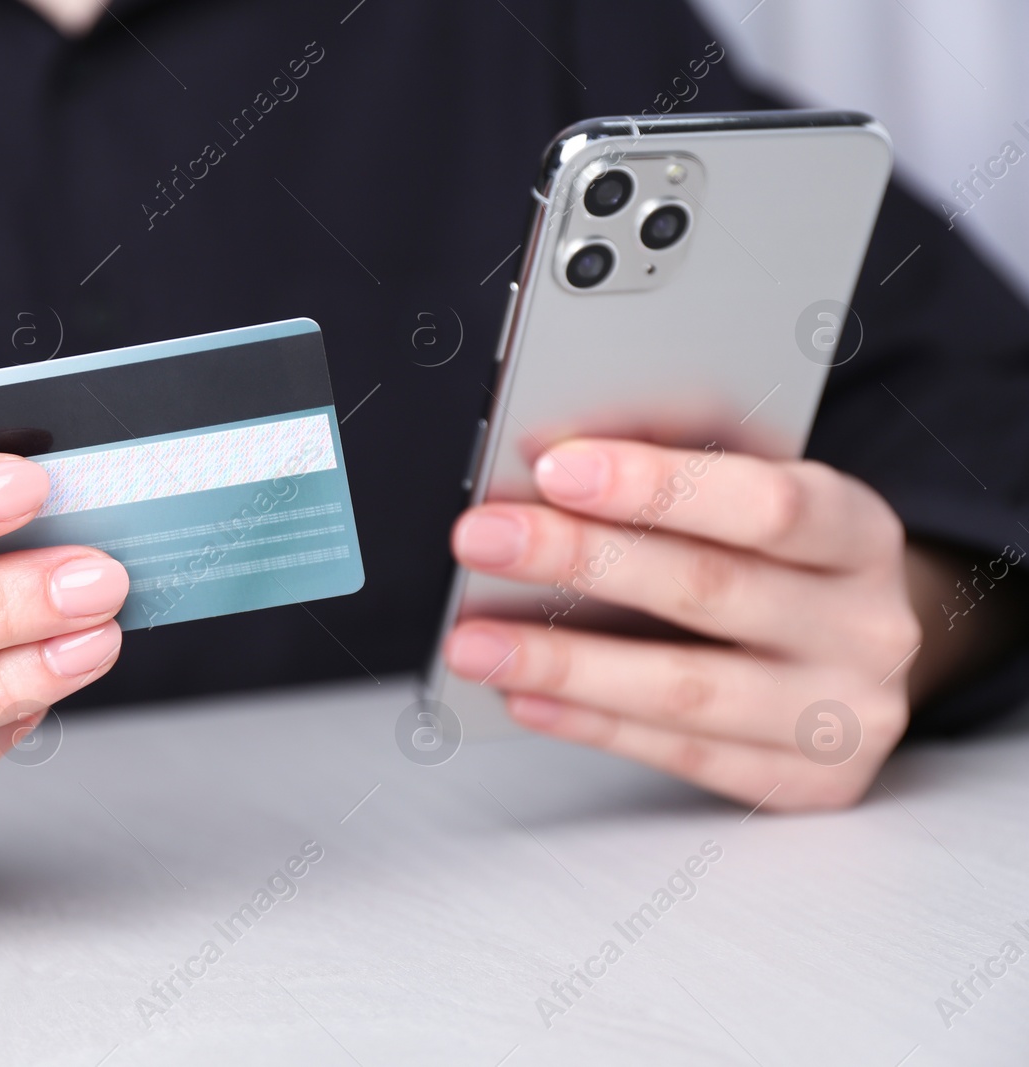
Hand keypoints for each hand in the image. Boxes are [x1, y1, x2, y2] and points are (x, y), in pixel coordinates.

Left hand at [443, 439, 921, 811]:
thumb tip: (551, 457)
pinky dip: (589, 723)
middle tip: (482, 538)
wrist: (863, 652)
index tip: (552, 467)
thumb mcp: (760, 496)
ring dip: (563, 662)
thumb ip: (677, 473)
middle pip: (709, 590)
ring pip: (685, 689)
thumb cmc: (784, 560)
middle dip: (579, 559)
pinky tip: (523, 695)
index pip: (763, 503)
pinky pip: (679, 754)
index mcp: (858, 531)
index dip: (655, 485)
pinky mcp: (806, 784)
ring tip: (472, 641)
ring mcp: (842, 716)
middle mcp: (865, 626)